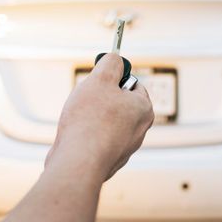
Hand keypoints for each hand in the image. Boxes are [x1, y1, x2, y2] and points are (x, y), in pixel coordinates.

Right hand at [45, 53, 153, 181]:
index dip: (114, 79)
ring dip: (92, 118)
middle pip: (119, 104)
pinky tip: (77, 137)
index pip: (133, 84)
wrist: (77, 162)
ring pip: (107, 123)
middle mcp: (139, 131)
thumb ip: (110, 63)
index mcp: (144, 109)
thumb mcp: (100, 78)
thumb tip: (115, 59)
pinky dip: (87, 137)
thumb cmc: (90, 120)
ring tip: (80, 120)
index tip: (100, 81)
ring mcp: (125, 149)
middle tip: (87, 101)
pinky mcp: (109, 161)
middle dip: (101, 100)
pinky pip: (98, 141)